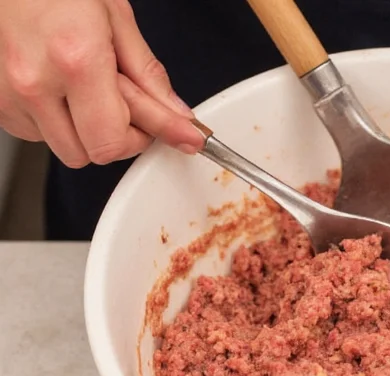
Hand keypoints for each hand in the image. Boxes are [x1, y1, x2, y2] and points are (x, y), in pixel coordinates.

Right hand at [0, 0, 203, 166]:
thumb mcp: (115, 18)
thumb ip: (148, 75)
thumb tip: (177, 114)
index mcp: (75, 61)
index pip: (117, 139)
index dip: (153, 138)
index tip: (182, 138)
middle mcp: (36, 83)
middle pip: (93, 153)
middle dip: (120, 136)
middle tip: (127, 106)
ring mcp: (10, 95)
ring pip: (67, 149)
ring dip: (87, 131)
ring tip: (88, 89)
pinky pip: (39, 136)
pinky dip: (59, 123)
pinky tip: (62, 90)